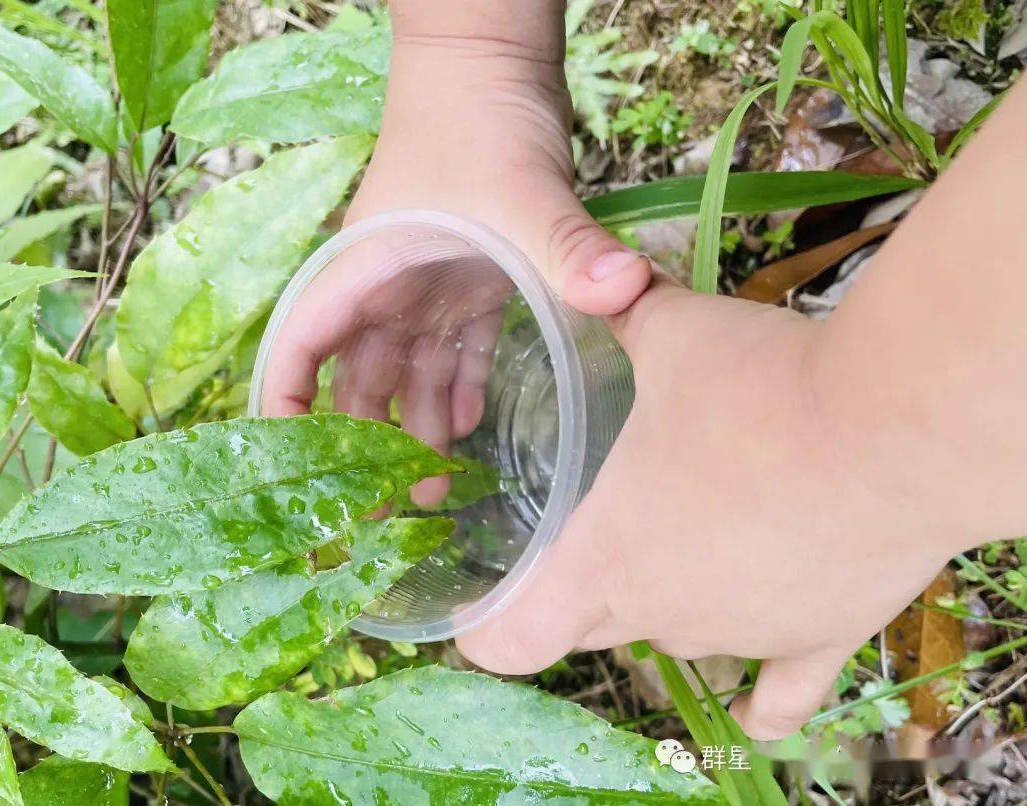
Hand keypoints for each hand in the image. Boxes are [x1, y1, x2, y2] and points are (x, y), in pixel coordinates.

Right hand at [261, 26, 653, 503]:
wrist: (493, 54)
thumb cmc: (476, 114)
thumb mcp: (517, 188)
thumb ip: (564, 246)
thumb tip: (624, 292)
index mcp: (367, 269)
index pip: (300, 345)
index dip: (286, 403)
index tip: (297, 461)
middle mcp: (388, 284)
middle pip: (360, 378)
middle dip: (369, 441)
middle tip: (397, 505)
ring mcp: (427, 281)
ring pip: (410, 371)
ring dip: (421, 424)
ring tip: (440, 485)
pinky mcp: (470, 274)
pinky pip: (456, 346)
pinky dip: (461, 385)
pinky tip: (475, 423)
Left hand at [456, 276, 964, 739]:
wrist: (891, 425)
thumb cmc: (758, 387)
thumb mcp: (672, 336)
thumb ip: (626, 315)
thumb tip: (609, 280)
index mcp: (607, 555)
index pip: (512, 640)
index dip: (486, 632)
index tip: (480, 612)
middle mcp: (664, 612)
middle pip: (593, 629)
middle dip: (580, 594)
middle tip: (590, 539)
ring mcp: (743, 635)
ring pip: (680, 638)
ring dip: (670, 603)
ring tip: (689, 544)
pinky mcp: (819, 638)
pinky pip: (782, 696)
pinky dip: (762, 704)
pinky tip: (752, 711)